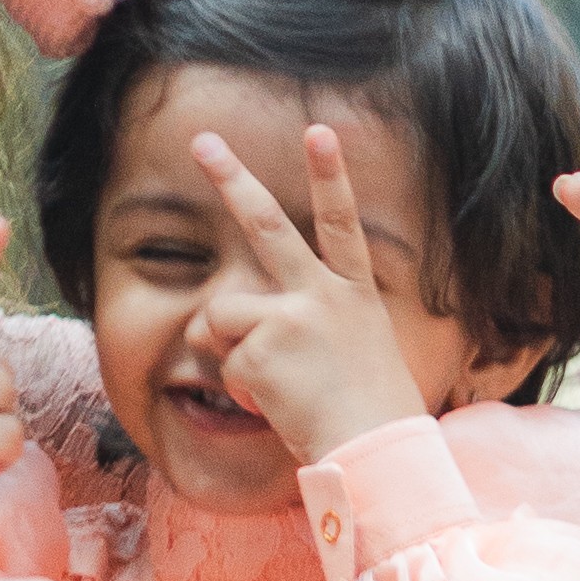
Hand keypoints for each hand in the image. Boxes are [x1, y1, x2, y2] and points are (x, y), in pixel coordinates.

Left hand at [188, 124, 429, 463]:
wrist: (376, 450)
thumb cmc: (370, 418)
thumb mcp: (358, 355)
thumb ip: (313, 330)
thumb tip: (246, 336)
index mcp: (354, 295)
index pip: (342, 224)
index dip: (332, 175)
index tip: (321, 130)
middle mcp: (323, 294)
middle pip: (267, 224)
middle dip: (231, 177)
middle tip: (203, 141)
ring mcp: (292, 314)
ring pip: (221, 314)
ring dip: (230, 352)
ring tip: (276, 384)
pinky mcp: (264, 344)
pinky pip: (224, 363)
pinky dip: (242, 390)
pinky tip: (278, 404)